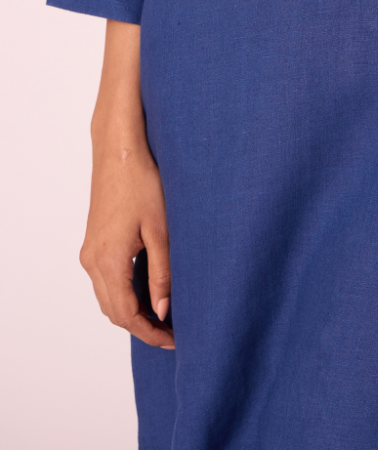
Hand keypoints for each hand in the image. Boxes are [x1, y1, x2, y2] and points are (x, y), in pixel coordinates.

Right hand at [80, 21, 173, 348]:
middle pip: (114, 311)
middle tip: (172, 334)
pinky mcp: (93, 241)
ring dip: (132, 311)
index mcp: (108, 262)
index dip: (151, 332)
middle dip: (142, 326)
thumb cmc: (143, 183)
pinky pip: (105, 280)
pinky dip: (124, 293)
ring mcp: (89, 251)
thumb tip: (164, 312)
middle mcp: (92, 261)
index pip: (127, 315)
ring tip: (164, 316)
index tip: (174, 342)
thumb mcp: (161, 231)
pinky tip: (147, 290)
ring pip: (108, 297)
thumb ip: (162, 275)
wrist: (120, 149)